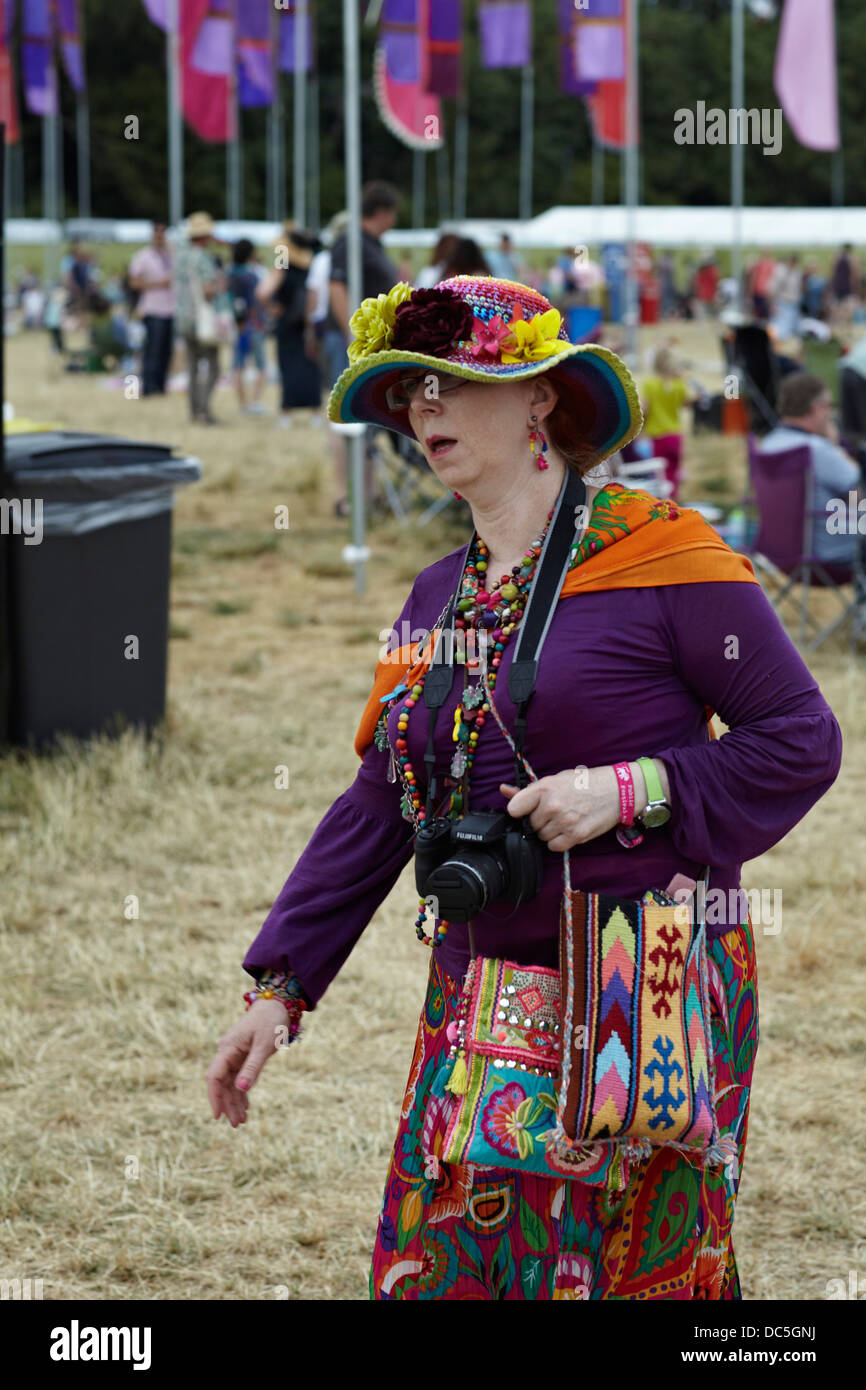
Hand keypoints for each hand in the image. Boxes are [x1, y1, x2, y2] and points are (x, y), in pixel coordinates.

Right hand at [205, 997, 287, 1127]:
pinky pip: (239, 1078)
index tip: (218, 1115)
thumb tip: (241, 1089)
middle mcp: (227, 1053)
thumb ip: (252, 1067)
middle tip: (237, 1124)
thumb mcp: (264, 1046)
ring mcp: (234, 1055)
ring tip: (242, 1121)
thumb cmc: (271, 1022)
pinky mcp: (243, 1057)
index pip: (214, 1076)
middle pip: (222, 1083)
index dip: (214, 1096)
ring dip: (235, 1102)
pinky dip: (242, 1093)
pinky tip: (245, 1107)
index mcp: (228, 1048)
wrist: (277, 1005)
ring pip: (230, 1083)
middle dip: (228, 1104)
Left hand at [500, 766, 621, 852]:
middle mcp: (552, 805)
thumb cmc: (587, 782)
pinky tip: (569, 829)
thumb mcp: (557, 779)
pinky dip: (559, 841)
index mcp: (545, 788)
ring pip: (542, 837)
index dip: (519, 810)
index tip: (526, 809)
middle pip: (530, 824)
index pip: (514, 808)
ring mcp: (564, 822)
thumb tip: (503, 790)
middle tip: (555, 811)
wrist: (618, 790)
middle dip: (539, 820)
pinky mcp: (576, 835)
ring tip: (565, 818)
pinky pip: (554, 847)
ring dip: (550, 831)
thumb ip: (529, 790)